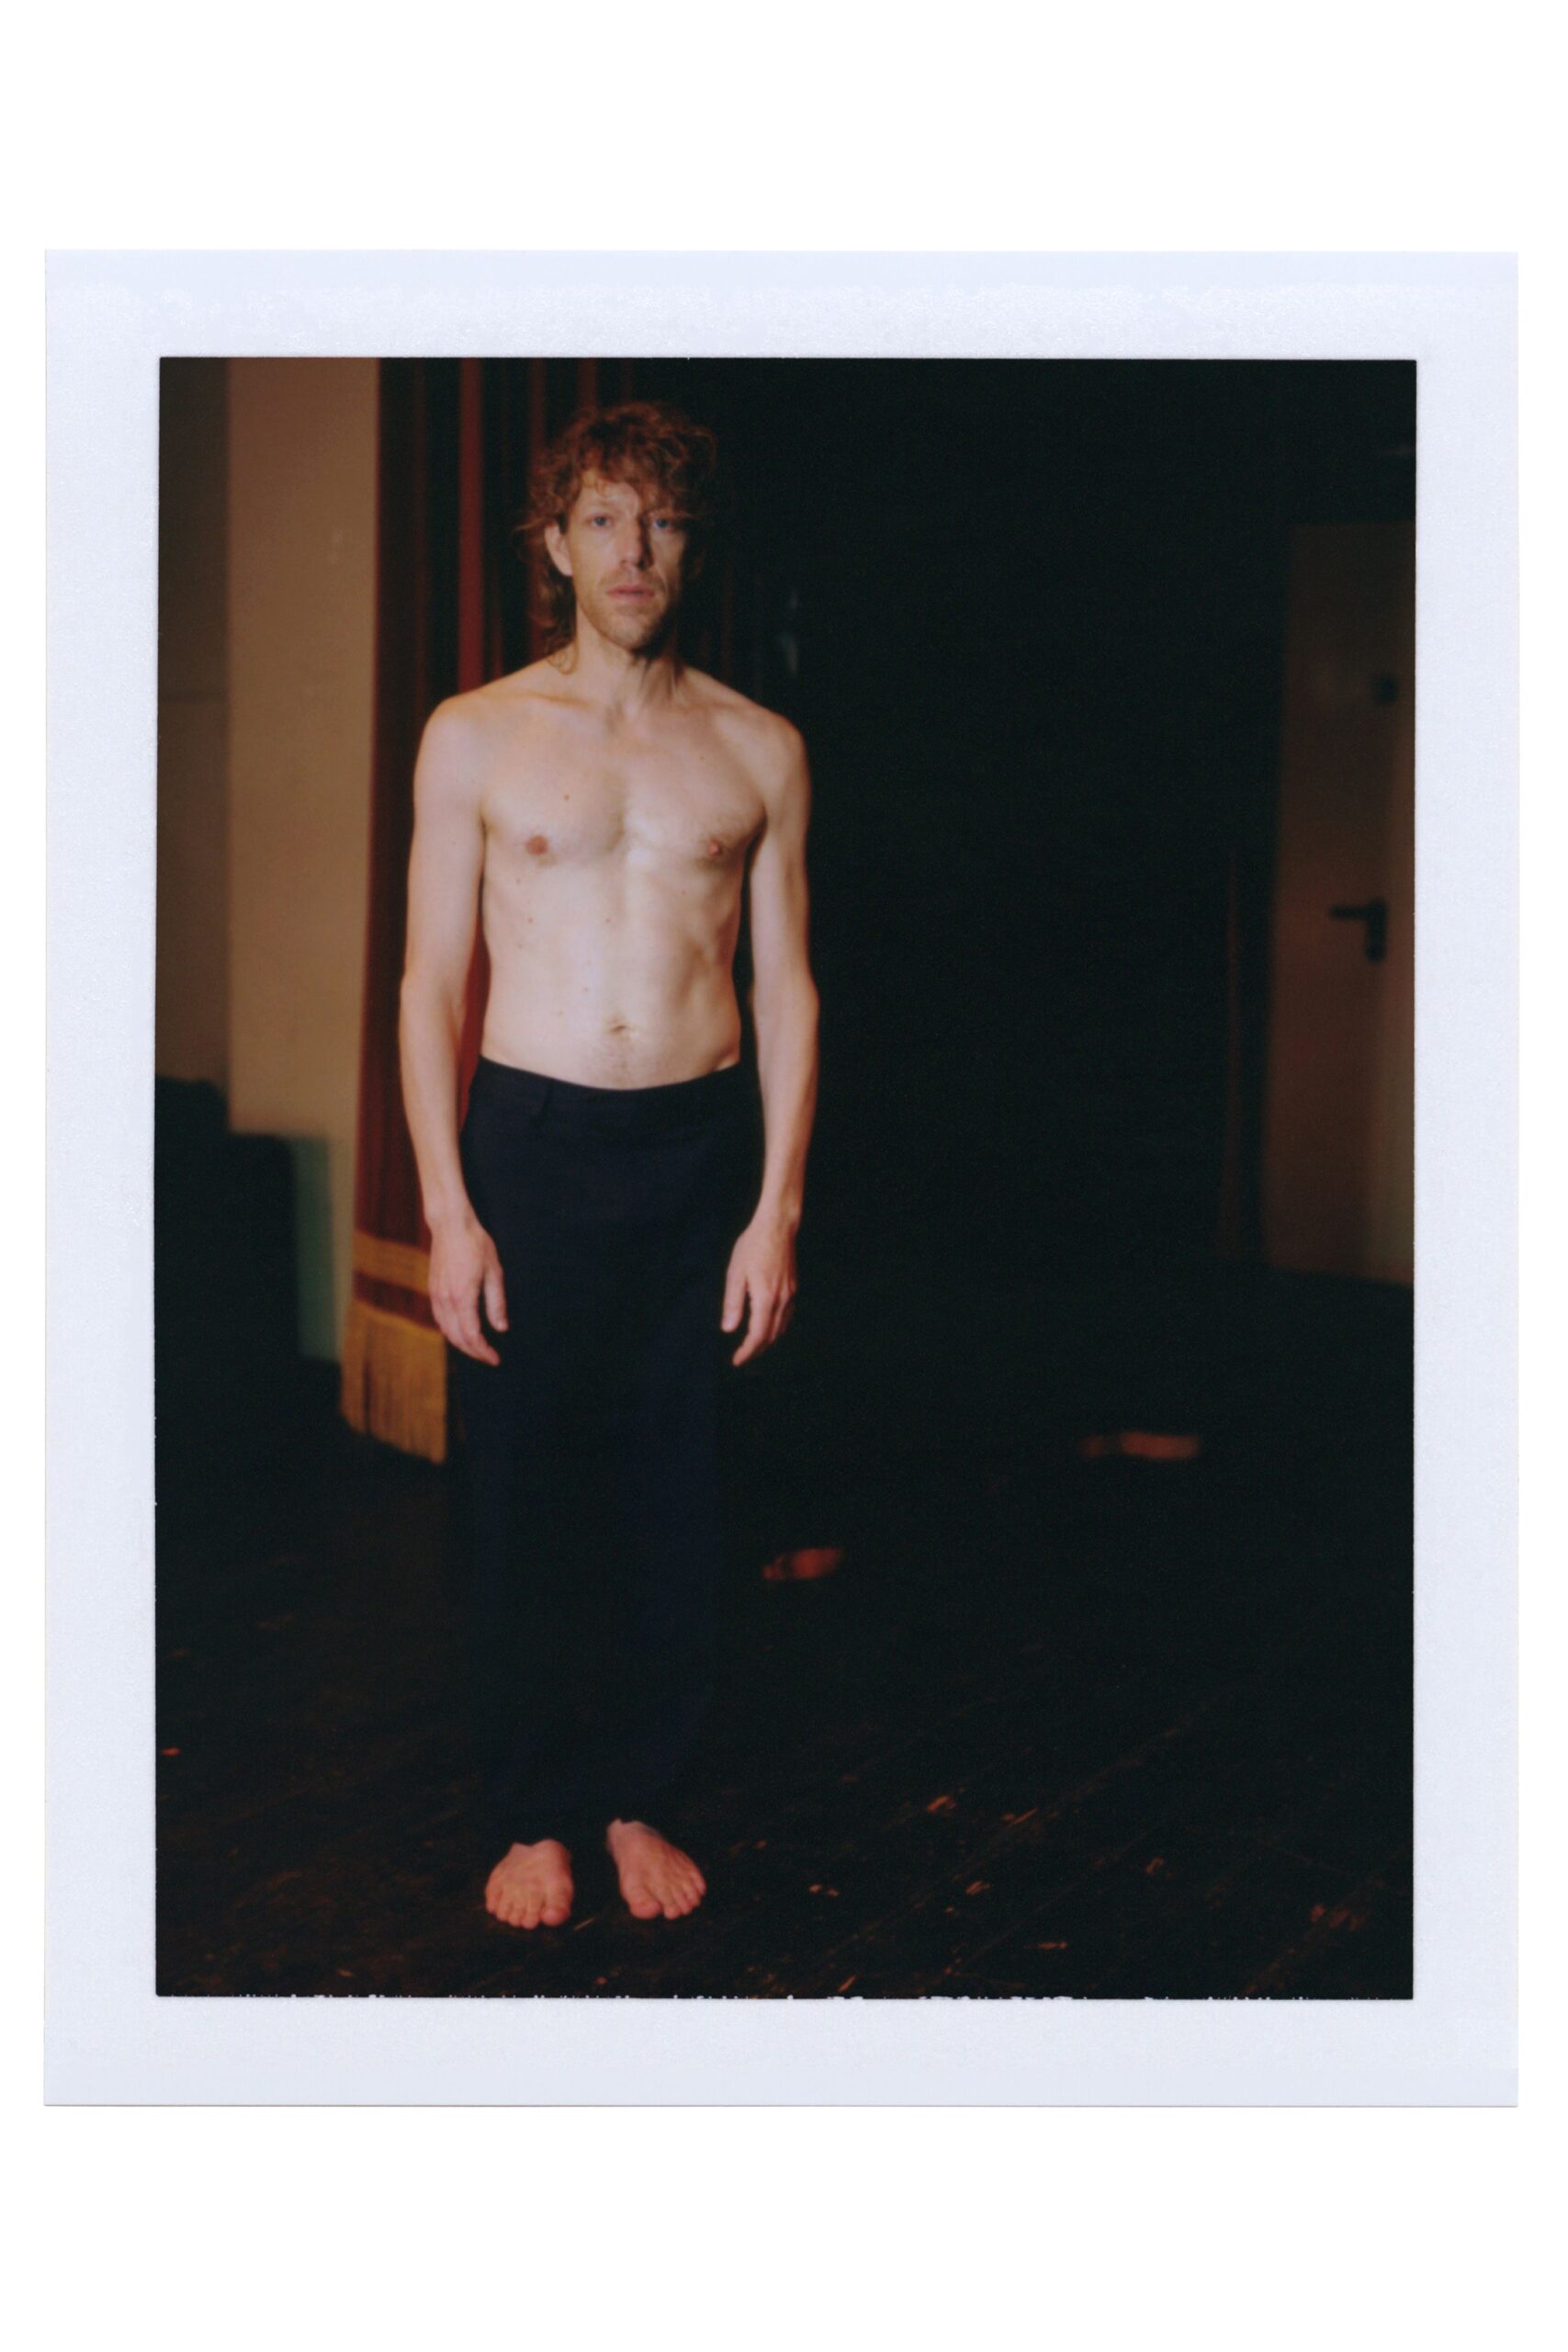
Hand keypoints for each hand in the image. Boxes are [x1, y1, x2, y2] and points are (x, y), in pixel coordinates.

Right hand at [428, 1211, 508, 1364]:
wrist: (450, 1225)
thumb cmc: (475, 1244)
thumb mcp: (494, 1272)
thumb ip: (496, 1303)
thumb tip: (501, 1328)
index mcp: (462, 1296)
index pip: (472, 1335)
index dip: (484, 1351)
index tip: (495, 1359)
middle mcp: (446, 1299)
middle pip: (457, 1338)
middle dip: (474, 1352)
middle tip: (490, 1357)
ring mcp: (436, 1295)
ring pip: (446, 1330)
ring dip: (461, 1343)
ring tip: (478, 1348)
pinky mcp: (433, 1290)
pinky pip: (440, 1319)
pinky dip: (450, 1331)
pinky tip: (462, 1331)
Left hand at [722, 1215, 796, 1366]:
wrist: (777, 1226)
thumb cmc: (753, 1246)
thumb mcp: (735, 1273)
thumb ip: (732, 1303)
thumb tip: (728, 1329)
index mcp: (765, 1298)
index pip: (757, 1335)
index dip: (747, 1351)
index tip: (737, 1361)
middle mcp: (781, 1300)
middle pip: (771, 1336)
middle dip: (756, 1350)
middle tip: (742, 1357)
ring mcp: (790, 1294)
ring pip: (781, 1328)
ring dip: (767, 1340)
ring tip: (753, 1346)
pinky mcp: (793, 1287)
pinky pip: (787, 1316)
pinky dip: (777, 1327)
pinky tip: (769, 1326)